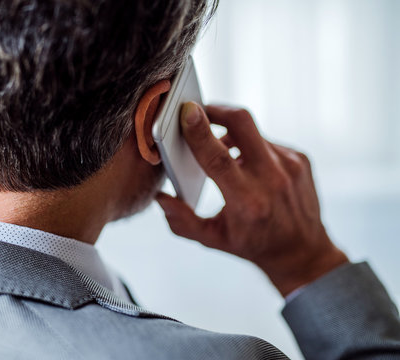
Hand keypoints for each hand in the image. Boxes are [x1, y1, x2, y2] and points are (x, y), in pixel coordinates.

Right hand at [155, 102, 348, 296]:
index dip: (200, 132)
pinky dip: (251, 147)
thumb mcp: (212, 239)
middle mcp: (272, 179)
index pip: (218, 158)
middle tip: (199, 112)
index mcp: (246, 202)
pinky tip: (248, 165)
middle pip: (242, 123)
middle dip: (216, 110)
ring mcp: (290, 166)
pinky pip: (267, 141)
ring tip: (221, 150)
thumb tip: (160, 197)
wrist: (302, 250)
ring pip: (252, 132)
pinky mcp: (300, 158)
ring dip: (231, 134)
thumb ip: (182, 221)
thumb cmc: (252, 244)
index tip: (187, 111)